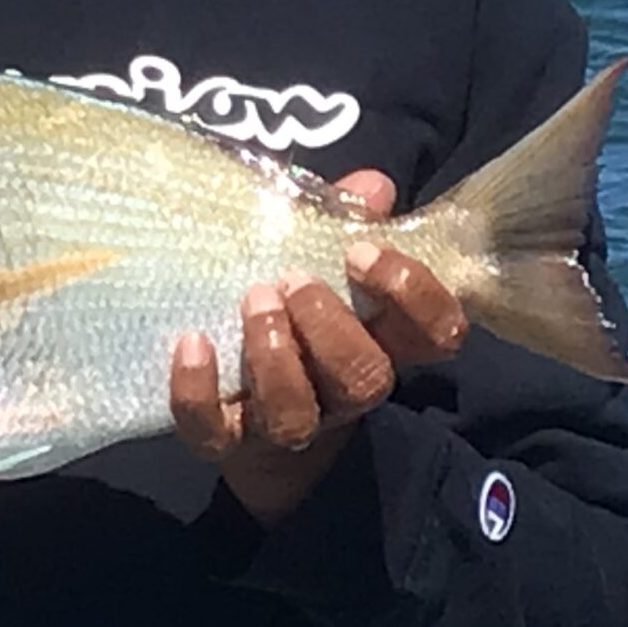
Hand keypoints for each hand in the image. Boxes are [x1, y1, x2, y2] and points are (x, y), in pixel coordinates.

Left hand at [169, 171, 468, 526]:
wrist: (247, 420)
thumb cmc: (296, 319)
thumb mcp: (324, 267)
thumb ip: (345, 222)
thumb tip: (372, 185)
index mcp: (382, 345)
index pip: (435, 335)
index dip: (412, 295)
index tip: (360, 251)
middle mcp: (342, 393)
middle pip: (366, 378)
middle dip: (329, 324)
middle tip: (292, 278)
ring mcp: (285, 423)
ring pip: (296, 413)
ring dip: (273, 355)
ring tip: (253, 298)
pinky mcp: (225, 441)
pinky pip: (212, 431)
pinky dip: (197, 390)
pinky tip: (192, 342)